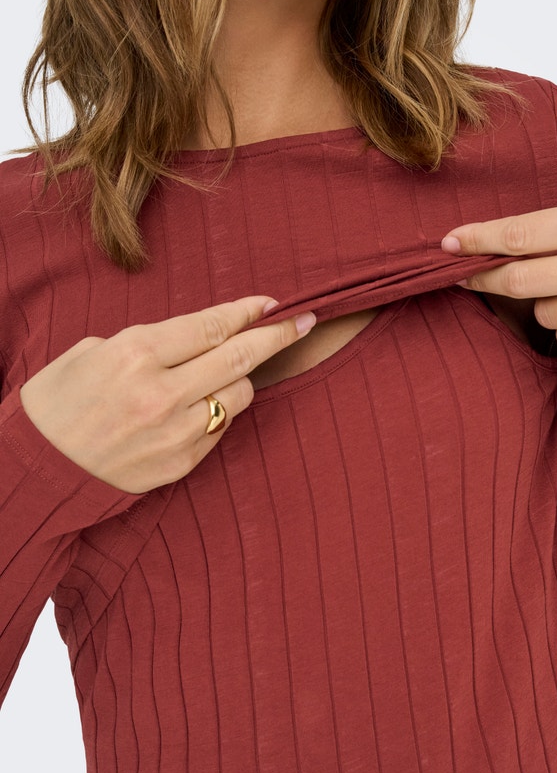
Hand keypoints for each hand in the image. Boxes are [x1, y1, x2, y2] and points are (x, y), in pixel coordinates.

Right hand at [19, 297, 315, 493]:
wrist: (37, 470)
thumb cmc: (58, 401)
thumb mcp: (92, 350)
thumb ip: (150, 343)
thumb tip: (198, 337)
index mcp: (135, 354)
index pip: (212, 326)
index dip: (247, 311)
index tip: (271, 302)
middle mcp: (160, 393)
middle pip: (239, 357)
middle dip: (277, 335)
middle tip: (303, 322)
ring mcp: (173, 433)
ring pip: (238, 396)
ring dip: (242, 378)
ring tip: (227, 372)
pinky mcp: (179, 464)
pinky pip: (219, 429)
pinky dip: (217, 411)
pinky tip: (200, 406)